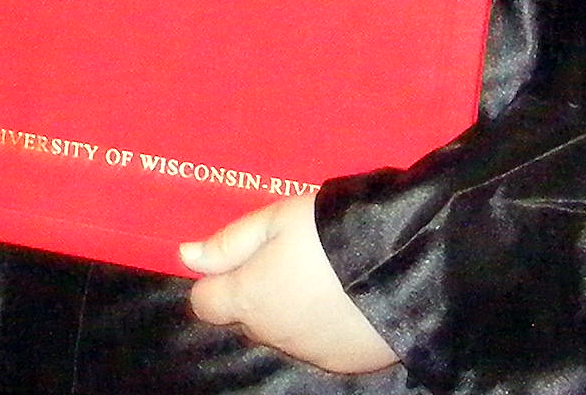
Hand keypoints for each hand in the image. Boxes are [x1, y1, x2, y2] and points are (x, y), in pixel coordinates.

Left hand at [182, 193, 398, 374]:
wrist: (400, 266)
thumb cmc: (326, 233)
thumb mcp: (273, 221)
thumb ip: (227, 243)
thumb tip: (186, 257)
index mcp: (249, 299)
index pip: (205, 304)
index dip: (215, 282)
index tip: (235, 262)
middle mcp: (273, 334)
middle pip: (245, 320)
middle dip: (253, 295)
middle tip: (282, 262)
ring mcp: (308, 354)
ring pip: (280, 335)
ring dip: (285, 313)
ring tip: (315, 279)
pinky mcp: (342, 363)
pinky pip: (314, 347)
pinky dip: (317, 328)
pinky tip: (337, 303)